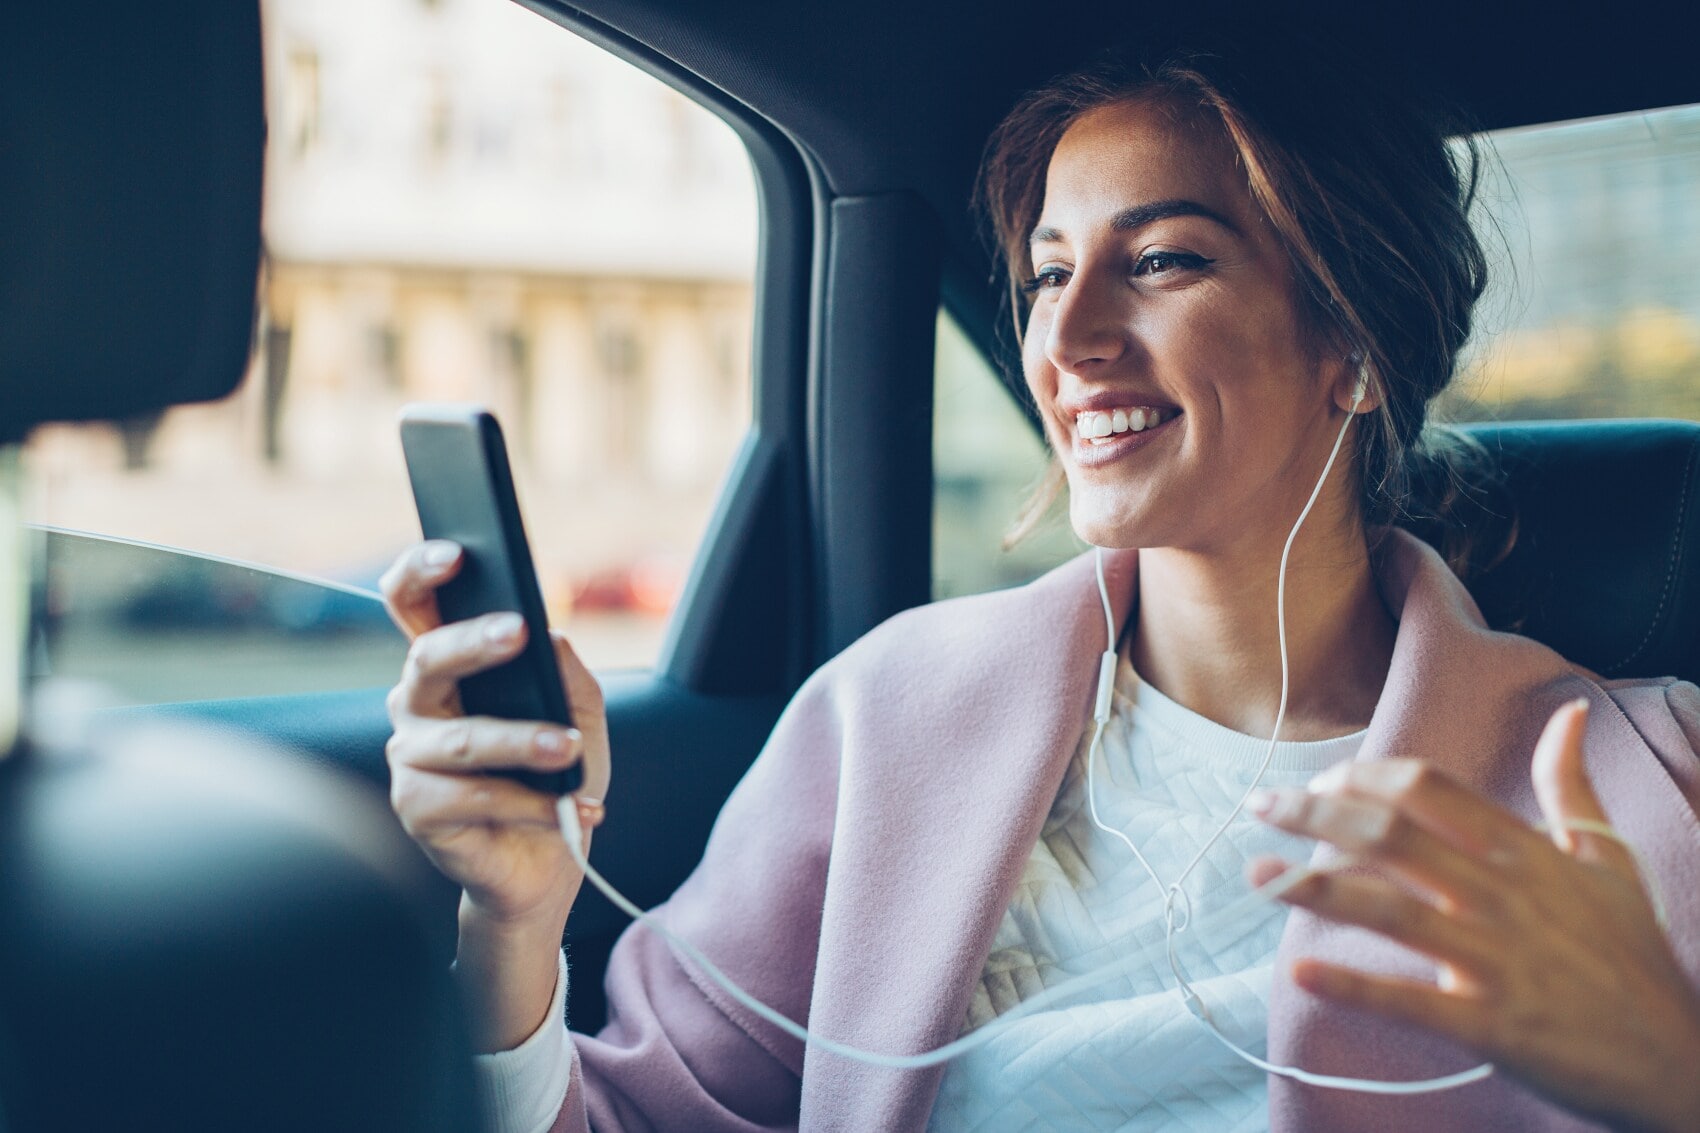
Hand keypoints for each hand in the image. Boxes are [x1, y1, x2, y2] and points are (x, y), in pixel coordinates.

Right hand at [379, 540, 611, 930]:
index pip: (415, 607)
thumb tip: (552, 636)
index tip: (456, 555)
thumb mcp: (579, 716)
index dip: (421, 574)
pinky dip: (532, 802)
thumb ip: (565, 673)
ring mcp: (410, 758)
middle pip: (426, 658)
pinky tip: (574, 807)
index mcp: (447, 669)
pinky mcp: (416, 809)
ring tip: (569, 748)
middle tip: (519, 631)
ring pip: (462, 738)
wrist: (548, 863)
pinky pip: (474, 796)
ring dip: (523, 741)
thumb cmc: (555, 777)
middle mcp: (417, 705)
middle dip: (474, 642)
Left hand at [1250, 700, 1699, 1132]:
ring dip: (1312, 887)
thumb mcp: (1609, 859)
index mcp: (1524, 852)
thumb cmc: (1632, 956)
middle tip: (1259, 806)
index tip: (1320, 778)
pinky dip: (1356, 986)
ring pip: (1390, 909)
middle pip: (1391, 834)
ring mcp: (1499, 960)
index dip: (1363, 777)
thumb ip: (1571, 785)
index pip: (1427, 789)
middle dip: (1315, 814)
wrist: (1677, 1060)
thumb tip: (1571, 714)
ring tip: (1255, 875)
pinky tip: (1302, 970)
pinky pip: (1414, 1001)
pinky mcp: (1495, 1026)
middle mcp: (1505, 896)